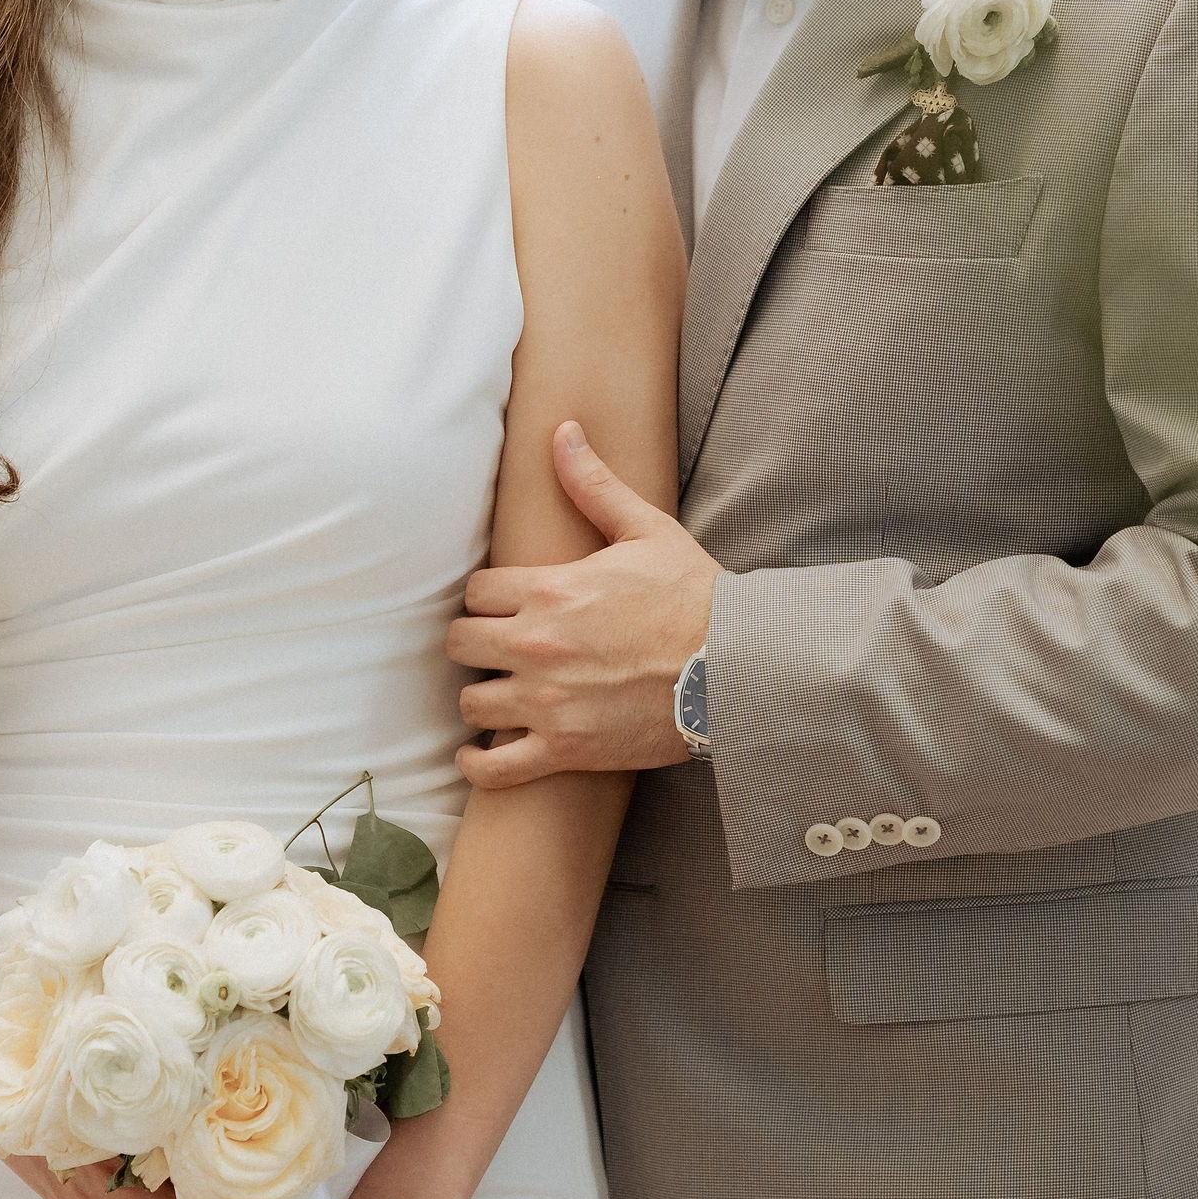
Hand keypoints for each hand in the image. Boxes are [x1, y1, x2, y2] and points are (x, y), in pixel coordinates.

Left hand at [445, 423, 716, 789]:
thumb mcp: (645, 529)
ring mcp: (546, 701)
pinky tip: (480, 753)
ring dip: (482, 697)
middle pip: (460, 645)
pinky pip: (495, 767)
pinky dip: (480, 764)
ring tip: (501, 694)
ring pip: (471, 703)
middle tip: (496, 648)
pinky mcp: (564, 749)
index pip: (475, 592)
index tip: (501, 607)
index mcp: (548, 590)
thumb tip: (563, 431)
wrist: (737, 665)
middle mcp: (536, 645)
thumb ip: (594, 484)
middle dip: (474, 644)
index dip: (486, 599)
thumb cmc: (695, 595)